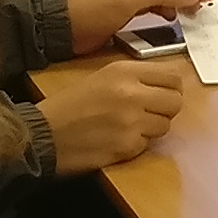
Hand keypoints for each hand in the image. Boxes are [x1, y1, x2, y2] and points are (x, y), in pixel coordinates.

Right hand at [38, 55, 192, 174]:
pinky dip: (137, 144)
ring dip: (152, 128)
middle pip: (175, 102)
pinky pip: (147, 145)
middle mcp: (132, 94)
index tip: (164, 94)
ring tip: (129, 126)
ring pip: (165, 125)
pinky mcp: (127, 146)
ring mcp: (131, 122)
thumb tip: (166, 84)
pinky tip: (117, 140)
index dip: (171, 88)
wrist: (43, 134)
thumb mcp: (102, 77)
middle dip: (166, 109)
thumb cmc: (69, 105)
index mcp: (124, 72)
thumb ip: (134, 77)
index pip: (173, 77)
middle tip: (151, 113)